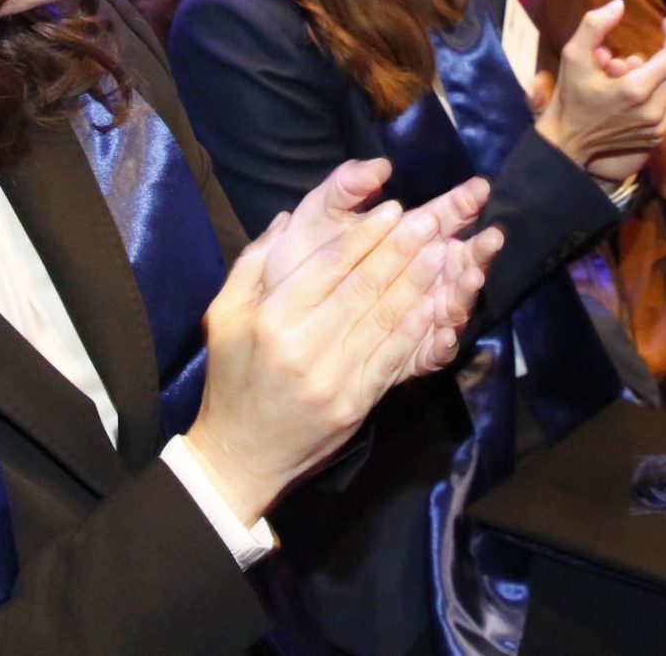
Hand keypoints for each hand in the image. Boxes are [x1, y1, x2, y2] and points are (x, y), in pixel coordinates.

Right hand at [185, 170, 502, 523]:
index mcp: (272, 319)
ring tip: (442, 252)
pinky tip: (434, 307)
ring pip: (383, 319)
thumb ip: (252, 264)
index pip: (327, 266)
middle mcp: (304, 346)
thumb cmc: (231, 380)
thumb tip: (286, 220)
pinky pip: (391, 358)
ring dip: (416, 283)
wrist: (241, 456)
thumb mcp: (224, 316)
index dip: (364, 235)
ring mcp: (333, 377)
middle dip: (399, 250)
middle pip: (362, 287)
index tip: (392, 209)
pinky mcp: (355, 403)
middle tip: (429, 220)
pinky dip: (415, 330)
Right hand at [534, 0, 665, 181]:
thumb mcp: (573, 55)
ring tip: (654, 56)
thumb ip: (594, 25)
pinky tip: (653, 77)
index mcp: (635, 90)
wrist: (568, 142)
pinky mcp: (658, 136)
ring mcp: (658, 127)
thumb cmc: (570, 96)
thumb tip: (619, 5)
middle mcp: (653, 111)